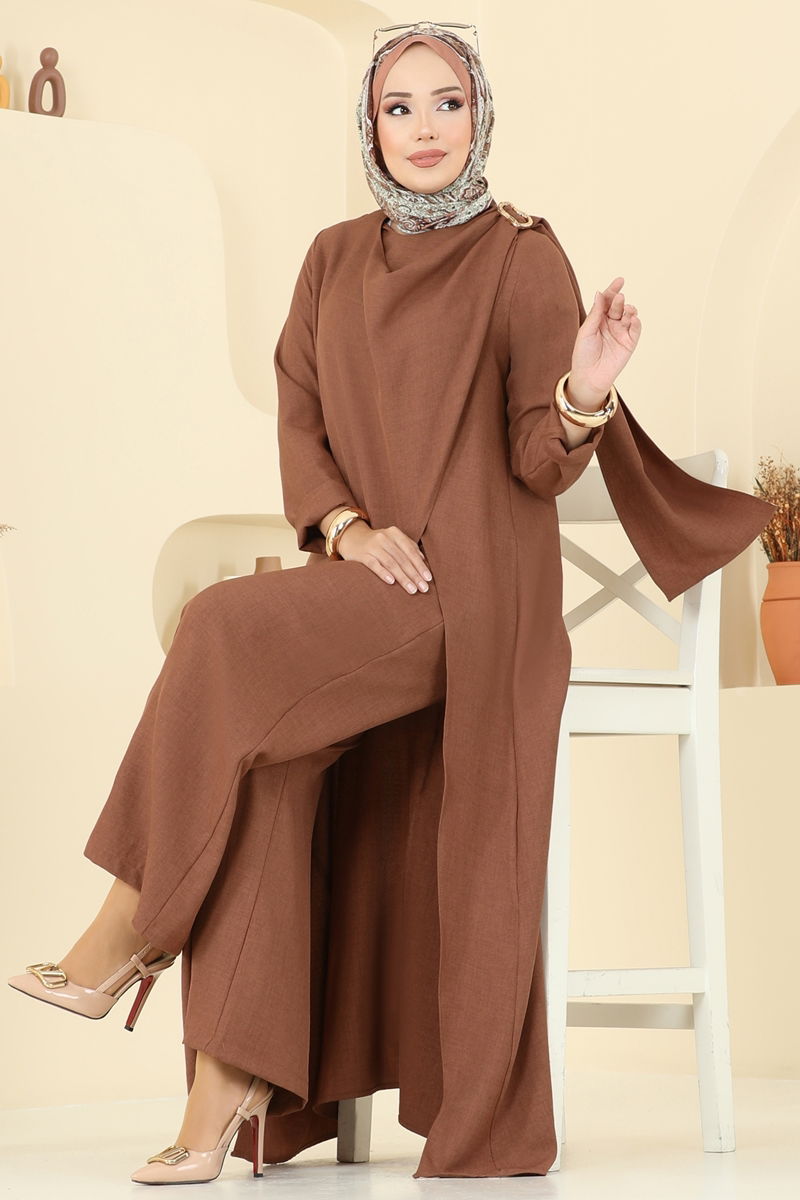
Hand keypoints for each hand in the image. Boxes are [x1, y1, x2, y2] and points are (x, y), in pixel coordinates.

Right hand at [337, 521, 432, 593]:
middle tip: (423, 588)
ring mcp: (372, 546)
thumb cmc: (377, 543)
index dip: (420, 565)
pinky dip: (383, 573)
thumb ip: (408, 548)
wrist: (351, 537)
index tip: (428, 578)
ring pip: (391, 563)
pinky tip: (391, 582)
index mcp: (394, 533)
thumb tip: (424, 562)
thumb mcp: (393, 540)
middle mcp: (384, 538)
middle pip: (402, 559)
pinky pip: (374, 564)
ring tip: (412, 590)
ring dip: (403, 578)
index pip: (410, 551)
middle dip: (414, 575)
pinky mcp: (362, 555)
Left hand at [568, 277, 641, 406]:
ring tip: (627, 309)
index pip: (607, 301)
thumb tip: (600, 293)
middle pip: (617, 306)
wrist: (589, 377)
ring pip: (629, 315)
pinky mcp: (629, 342)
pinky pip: (636, 328)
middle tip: (618, 299)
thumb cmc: (583, 354)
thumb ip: (595, 313)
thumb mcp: (586, 331)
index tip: (620, 281)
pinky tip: (632, 318)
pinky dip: (636, 321)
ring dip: (629, 309)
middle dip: (619, 301)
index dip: (613, 290)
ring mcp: (621, 332)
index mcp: (598, 319)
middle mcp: (610, 324)